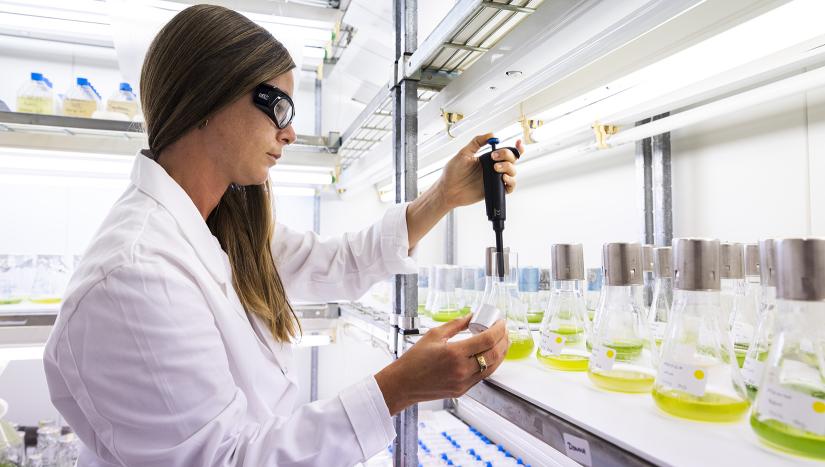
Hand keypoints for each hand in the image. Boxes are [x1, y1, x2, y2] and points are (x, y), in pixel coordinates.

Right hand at [374, 315, 508, 414]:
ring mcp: (464, 382)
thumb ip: (456, 324)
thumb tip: (472, 316)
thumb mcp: (434, 335)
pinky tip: (490, 355)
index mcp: (454, 353)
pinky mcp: (463, 390)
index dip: (499, 329)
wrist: (404, 384)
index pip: (487, 339)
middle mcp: (462, 369)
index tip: (501, 322)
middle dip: (504, 339)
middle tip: (504, 330)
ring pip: (493, 367)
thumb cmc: (415, 359)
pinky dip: (491, 364)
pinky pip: (483, 376)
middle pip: (495, 353)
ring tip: (502, 341)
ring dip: (501, 353)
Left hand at [433, 132, 524, 210]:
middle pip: (512, 159)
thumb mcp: (464, 153)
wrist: (448, 190)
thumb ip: (476, 142)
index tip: (518, 142)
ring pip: (512, 171)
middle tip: (494, 156)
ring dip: (508, 167)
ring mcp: (495, 179)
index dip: (516, 147)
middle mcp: (493, 168)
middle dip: (507, 155)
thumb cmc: (453, 172)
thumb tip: (492, 134)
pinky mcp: (495, 190)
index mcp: (488, 158)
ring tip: (495, 168)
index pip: (506, 151)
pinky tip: (503, 178)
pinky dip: (511, 182)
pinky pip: (510, 187)